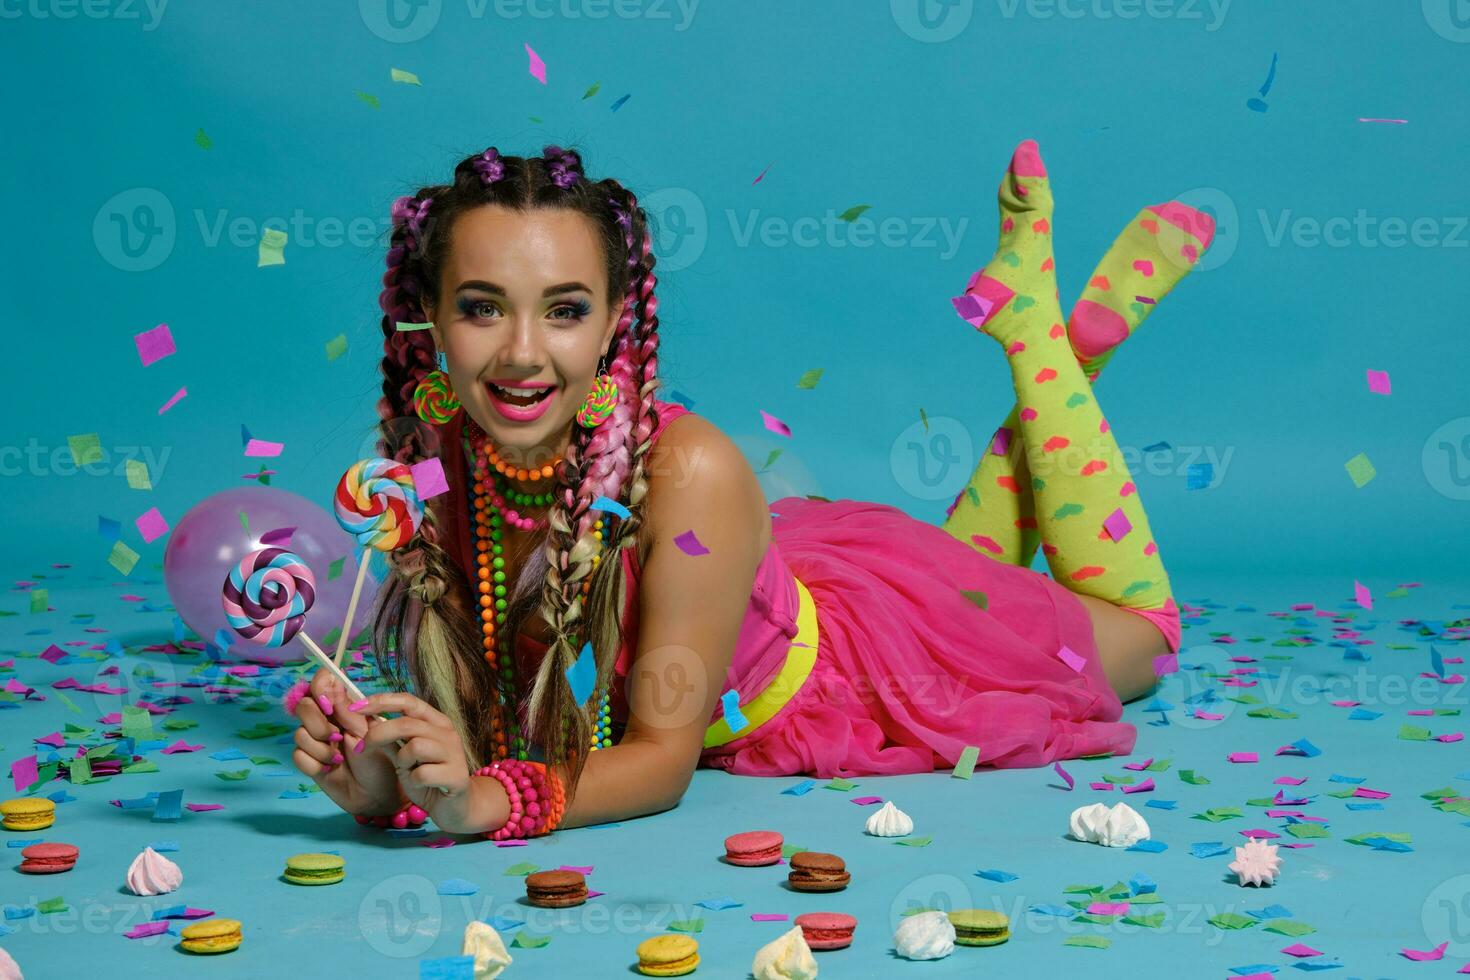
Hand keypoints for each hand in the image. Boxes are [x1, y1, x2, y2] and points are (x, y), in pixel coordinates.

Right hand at [290, 669, 403, 816]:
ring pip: (299, 733)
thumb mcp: (368, 731)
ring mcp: (316, 741)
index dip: (319, 689)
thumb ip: (346, 708)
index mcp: (344, 707)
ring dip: (320, 749)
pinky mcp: (309, 762)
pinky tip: (330, 770)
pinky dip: (315, 764)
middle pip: (303, 706)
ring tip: (339, 760)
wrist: (379, 795)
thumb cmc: (382, 759)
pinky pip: (298, 756)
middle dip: (318, 723)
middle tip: (336, 737)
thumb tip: (329, 678)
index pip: (321, 684)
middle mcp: (327, 721)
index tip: (330, 704)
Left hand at [353, 692, 490, 833]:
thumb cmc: (428, 779)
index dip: (381, 701)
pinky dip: (414, 781)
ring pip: (415, 746)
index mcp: (436, 722)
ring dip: (403, 760)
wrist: (456, 807)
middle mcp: (447, 733)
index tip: (356, 706)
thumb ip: (389, 739)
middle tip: (363, 748)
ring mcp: (454, 754)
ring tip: (408, 770)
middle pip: (407, 723)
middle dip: (379, 734)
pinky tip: (421, 786)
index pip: (408, 701)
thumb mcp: (404, 757)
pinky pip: (423, 774)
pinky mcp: (456, 776)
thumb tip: (367, 720)